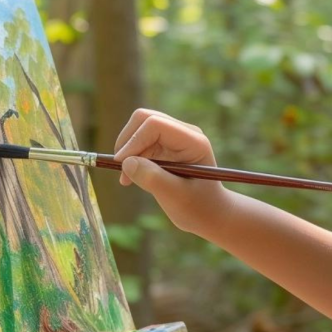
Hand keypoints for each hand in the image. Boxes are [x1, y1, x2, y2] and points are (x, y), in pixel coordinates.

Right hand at [114, 108, 233, 236]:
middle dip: (128, 141)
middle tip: (121, 169)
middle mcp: (184, 133)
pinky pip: (141, 140)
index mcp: (194, 141)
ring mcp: (175, 136)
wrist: (210, 213)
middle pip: (145, 118)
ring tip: (126, 179)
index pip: (155, 124)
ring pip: (140, 127)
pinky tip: (131, 177)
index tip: (121, 164)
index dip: (134, 141)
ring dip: (128, 151)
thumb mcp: (176, 197)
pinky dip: (132, 156)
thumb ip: (153, 179)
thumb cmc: (198, 207)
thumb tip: (127, 162)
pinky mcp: (166, 144)